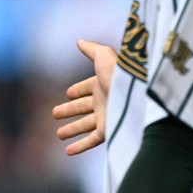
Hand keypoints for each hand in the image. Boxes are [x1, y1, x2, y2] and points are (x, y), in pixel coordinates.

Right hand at [52, 39, 114, 155]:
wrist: (138, 95)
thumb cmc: (121, 74)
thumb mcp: (104, 56)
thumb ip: (91, 49)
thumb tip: (79, 41)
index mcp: (103, 83)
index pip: (87, 87)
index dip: (77, 90)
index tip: (68, 93)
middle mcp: (104, 100)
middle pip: (82, 107)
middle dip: (69, 110)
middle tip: (54, 113)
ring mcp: (106, 117)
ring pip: (84, 125)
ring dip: (71, 130)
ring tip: (58, 135)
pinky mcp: (108, 130)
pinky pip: (91, 140)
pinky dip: (79, 146)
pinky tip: (68, 151)